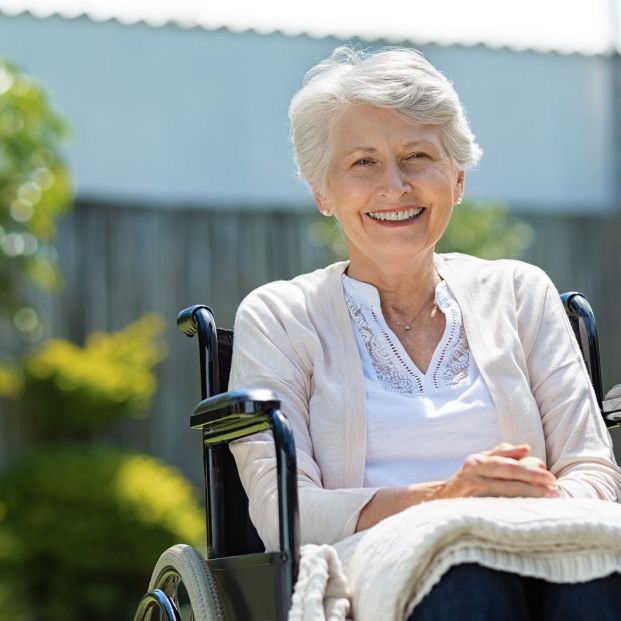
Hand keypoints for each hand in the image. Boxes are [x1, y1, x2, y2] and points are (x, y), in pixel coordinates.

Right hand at [436, 443, 559, 499]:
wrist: (438, 500)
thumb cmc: (466, 480)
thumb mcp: (480, 462)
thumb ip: (503, 453)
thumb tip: (527, 449)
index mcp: (477, 461)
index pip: (509, 465)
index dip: (532, 471)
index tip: (551, 478)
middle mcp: (473, 474)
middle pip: (509, 478)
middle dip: (534, 484)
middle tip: (555, 491)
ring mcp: (471, 493)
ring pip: (505, 495)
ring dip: (529, 498)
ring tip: (549, 502)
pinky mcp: (471, 509)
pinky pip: (497, 509)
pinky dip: (515, 510)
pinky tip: (529, 513)